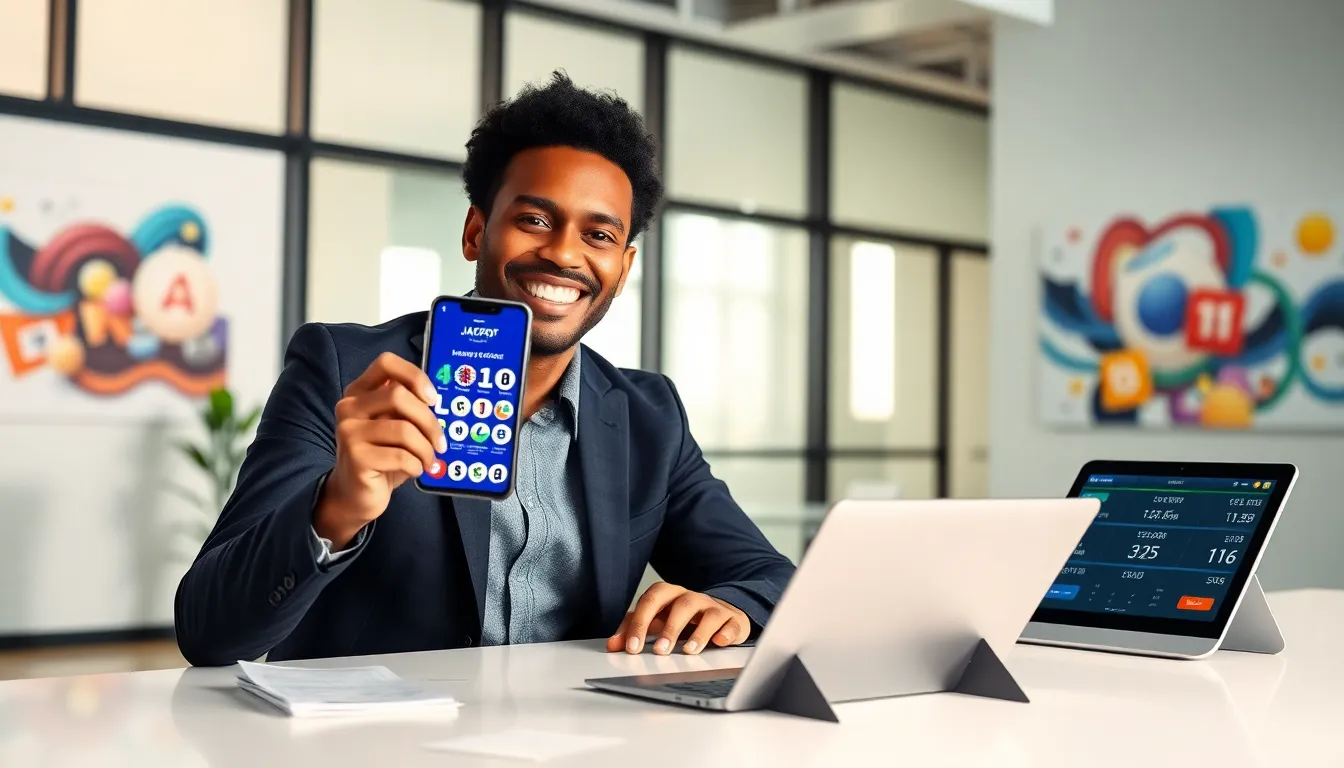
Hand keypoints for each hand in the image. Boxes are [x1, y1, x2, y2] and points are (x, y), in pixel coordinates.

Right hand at [315, 352, 444, 548]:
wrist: (355, 494)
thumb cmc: (382, 457)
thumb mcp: (394, 426)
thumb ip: (408, 408)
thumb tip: (437, 400)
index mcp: (360, 392)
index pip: (386, 363)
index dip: (415, 376)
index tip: (433, 399)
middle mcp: (349, 407)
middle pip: (399, 395)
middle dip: (428, 421)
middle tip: (440, 442)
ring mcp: (349, 431)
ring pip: (403, 429)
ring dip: (426, 449)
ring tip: (429, 460)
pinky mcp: (356, 457)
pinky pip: (401, 455)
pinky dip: (417, 465)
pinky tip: (415, 470)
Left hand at [606, 582, 749, 655]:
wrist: (720, 614)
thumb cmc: (684, 618)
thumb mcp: (658, 621)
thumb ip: (634, 629)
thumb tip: (613, 645)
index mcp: (669, 595)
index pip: (651, 601)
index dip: (640, 623)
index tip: (632, 648)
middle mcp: (692, 598)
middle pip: (680, 604)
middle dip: (670, 628)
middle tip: (660, 652)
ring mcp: (714, 608)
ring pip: (708, 613)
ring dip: (698, 633)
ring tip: (689, 651)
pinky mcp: (733, 620)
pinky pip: (731, 623)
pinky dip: (726, 633)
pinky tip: (719, 643)